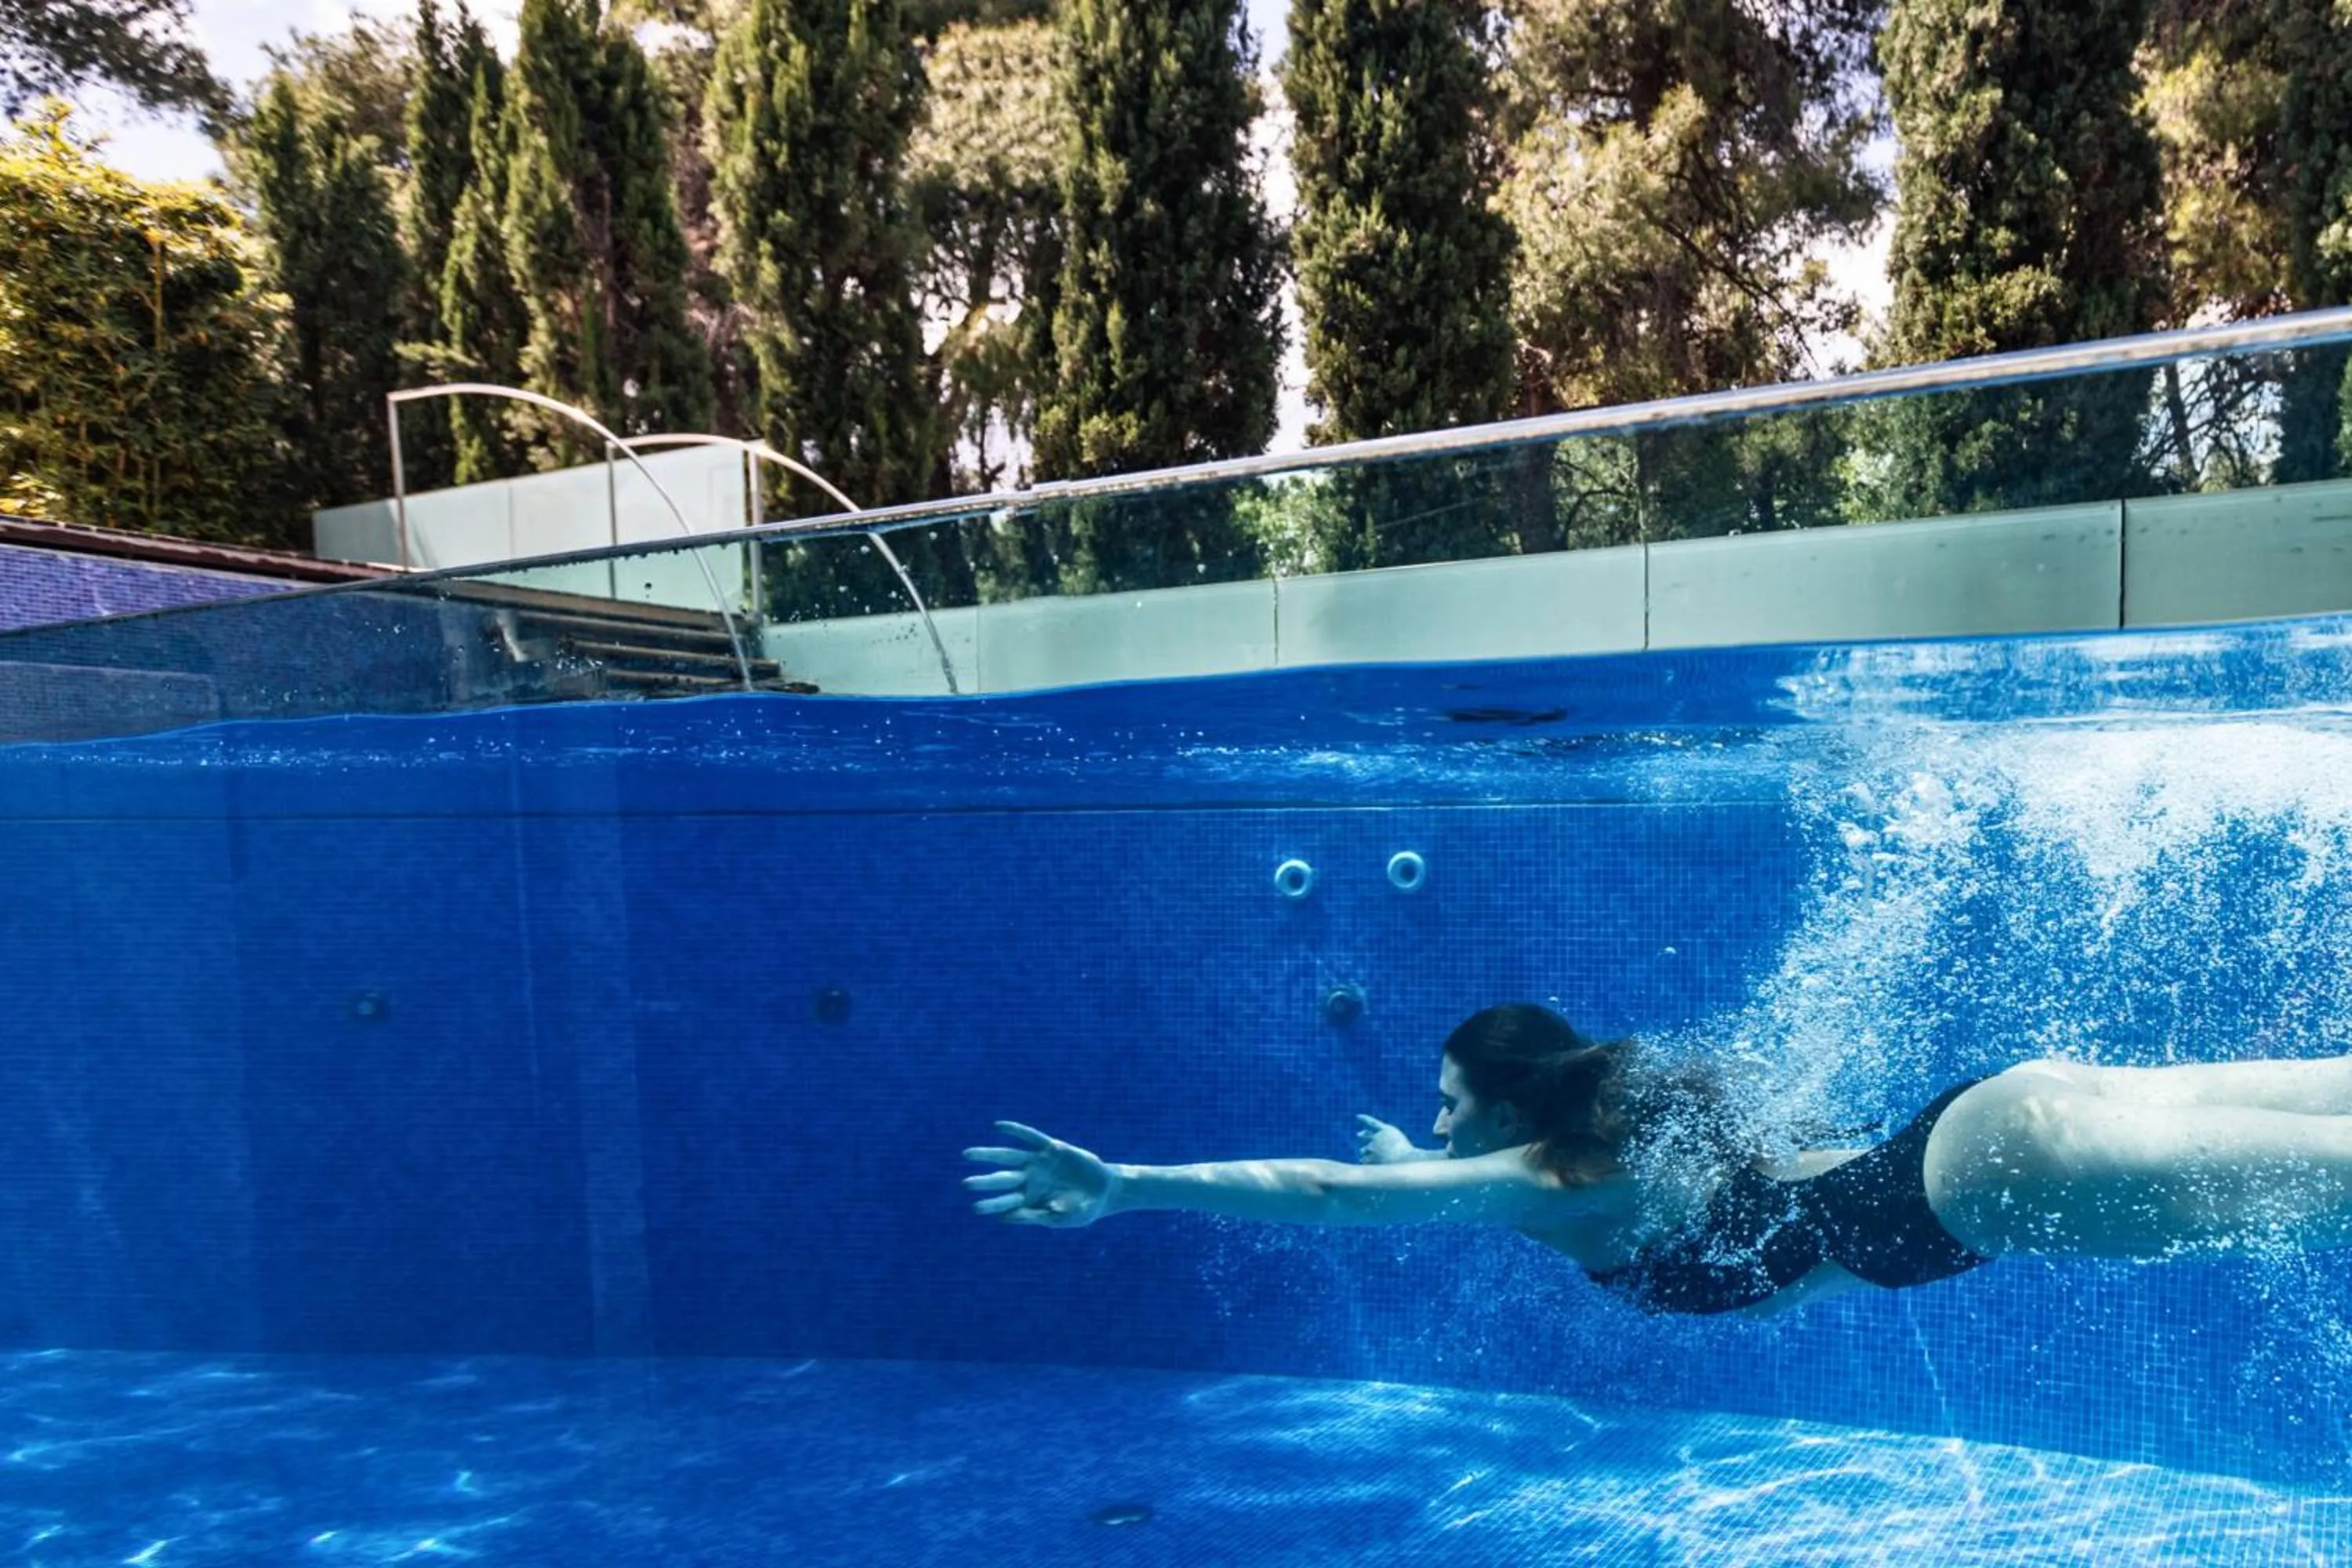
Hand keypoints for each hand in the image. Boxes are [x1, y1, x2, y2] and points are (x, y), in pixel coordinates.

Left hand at [963, 1121, 1117, 1226]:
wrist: (1104, 1191)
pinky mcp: (1052, 1148)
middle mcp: (1029, 1180)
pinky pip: (1030, 1137)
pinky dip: (1015, 1131)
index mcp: (1029, 1200)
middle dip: (984, 1182)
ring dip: (989, 1155)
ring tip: (967, 1154)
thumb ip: (1035, 1217)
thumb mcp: (1060, 1219)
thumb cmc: (1081, 1211)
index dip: (991, 1205)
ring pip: (1008, 1156)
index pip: (1005, 1203)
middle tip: (966, 1184)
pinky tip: (998, 1126)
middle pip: (1001, 1179)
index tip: (976, 1208)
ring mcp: (1038, 1163)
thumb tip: (1007, 1218)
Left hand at [1355, 1114, 1422, 1163]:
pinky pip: (1366, 1161)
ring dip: (1365, 1152)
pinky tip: (1366, 1164)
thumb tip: (1372, 1147)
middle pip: (1367, 1134)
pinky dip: (1367, 1162)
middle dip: (1363, 1135)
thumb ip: (1386, 1142)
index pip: (1372, 1122)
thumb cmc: (1407, 1153)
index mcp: (1387, 1130)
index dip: (1365, 1119)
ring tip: (1364, 1155)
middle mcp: (1378, 1137)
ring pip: (1364, 1150)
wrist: (1407, 1161)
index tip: (1358, 1116)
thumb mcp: (1399, 1145)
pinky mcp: (1372, 1158)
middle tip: (1359, 1134)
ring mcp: (1374, 1147)